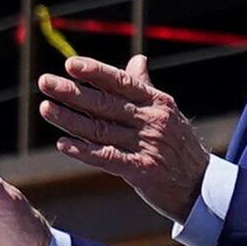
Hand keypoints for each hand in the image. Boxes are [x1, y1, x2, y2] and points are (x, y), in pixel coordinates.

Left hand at [39, 54, 210, 222]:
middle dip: (73, 92)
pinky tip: (63, 144)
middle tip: (45, 82)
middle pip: (106, 104)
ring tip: (45, 108)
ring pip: (102, 130)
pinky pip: (108, 158)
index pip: (122, 82)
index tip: (70, 64)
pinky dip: (84, 151)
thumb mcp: (167, 113)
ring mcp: (148, 146)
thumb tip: (137, 59)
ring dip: (70, 120)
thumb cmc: (178, 146)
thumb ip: (145, 87)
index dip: (96, 72)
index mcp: (158, 102)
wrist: (201, 185)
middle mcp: (153, 121)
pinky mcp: (142, 170)